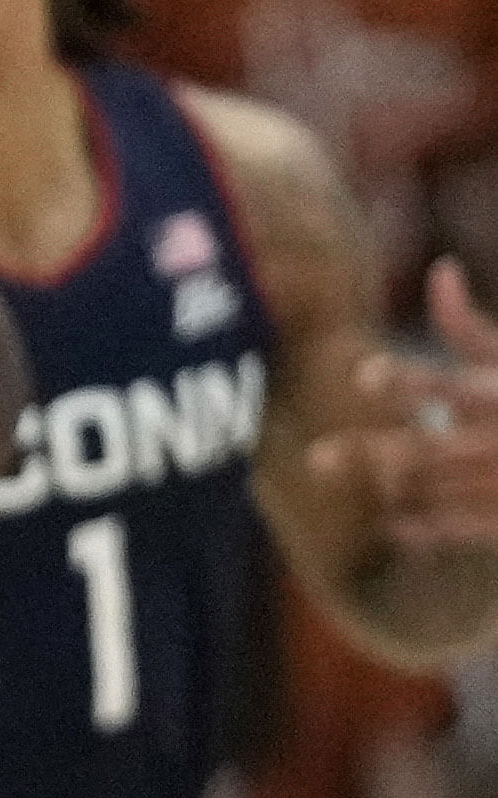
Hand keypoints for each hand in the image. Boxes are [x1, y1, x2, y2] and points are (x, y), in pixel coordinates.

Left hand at [310, 258, 497, 554]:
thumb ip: (468, 324)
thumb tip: (441, 269)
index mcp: (495, 397)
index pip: (446, 387)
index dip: (407, 381)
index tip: (364, 374)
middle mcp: (497, 441)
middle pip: (427, 450)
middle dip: (373, 454)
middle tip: (318, 456)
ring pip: (432, 489)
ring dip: (383, 483)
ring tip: (328, 465)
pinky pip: (457, 529)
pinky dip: (419, 529)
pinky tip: (387, 523)